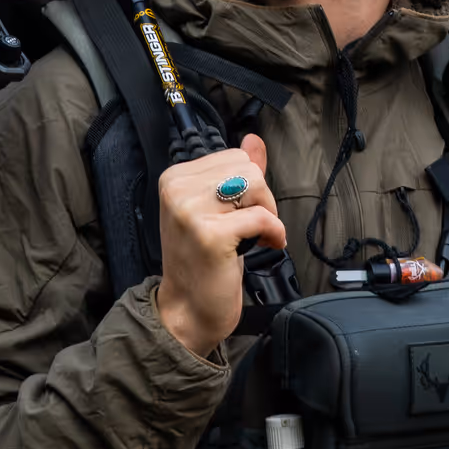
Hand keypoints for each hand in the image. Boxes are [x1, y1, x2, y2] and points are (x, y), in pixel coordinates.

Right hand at [156, 133, 287, 356]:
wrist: (187, 308)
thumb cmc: (203, 262)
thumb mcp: (218, 211)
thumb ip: (236, 173)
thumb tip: (254, 140)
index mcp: (175, 178)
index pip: (234, 156)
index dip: (250, 184)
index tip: (242, 212)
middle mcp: (177, 189)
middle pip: (246, 166)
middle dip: (261, 197)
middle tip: (252, 226)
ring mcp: (190, 211)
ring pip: (255, 184)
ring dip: (267, 212)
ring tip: (256, 234)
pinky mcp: (210, 234)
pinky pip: (262, 217)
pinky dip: (274, 232)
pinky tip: (267, 245)